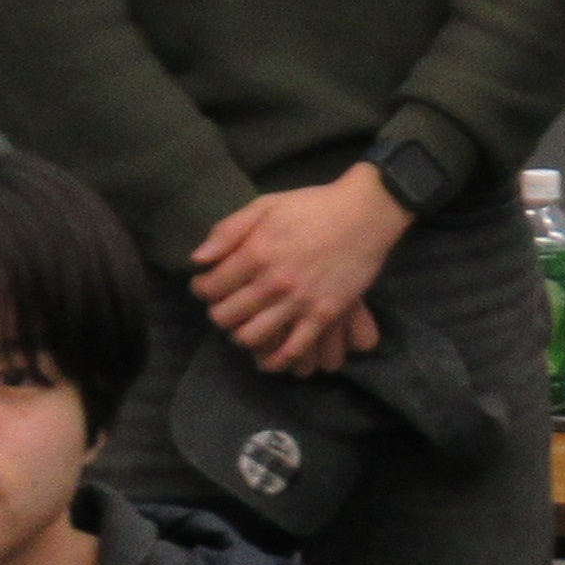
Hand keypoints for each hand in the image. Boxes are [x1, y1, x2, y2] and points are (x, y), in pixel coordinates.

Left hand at [188, 168, 406, 376]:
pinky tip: (268, 356)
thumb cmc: (313, 207)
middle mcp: (273, 282)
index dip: (201, 288)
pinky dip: (274, 359)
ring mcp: (299, 302)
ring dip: (241, 335)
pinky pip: (292, 349)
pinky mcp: (323, 315)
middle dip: (219, 312)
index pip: (210, 287)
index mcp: (255, 252)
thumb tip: (198, 260)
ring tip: (247, 324)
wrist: (366, 214)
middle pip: (225, 316)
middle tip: (227, 304)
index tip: (206, 285)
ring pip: (251, 337)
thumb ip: (228, 230)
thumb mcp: (266, 205)